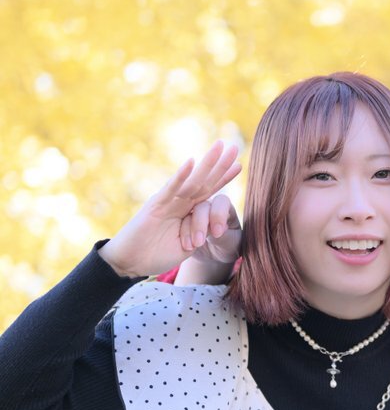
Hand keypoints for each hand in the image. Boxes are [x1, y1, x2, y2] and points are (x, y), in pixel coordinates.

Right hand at [98, 142, 240, 278]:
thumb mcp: (185, 247)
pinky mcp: (155, 205)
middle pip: (203, 180)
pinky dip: (181, 176)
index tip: (239, 165)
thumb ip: (199, 235)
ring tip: (220, 146)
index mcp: (186, 211)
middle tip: (234, 147)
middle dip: (219, 164)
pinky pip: (171, 189)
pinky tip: (192, 162)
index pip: (208, 191)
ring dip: (206, 164)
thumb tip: (213, 227)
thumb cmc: (155, 255)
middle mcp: (178, 202)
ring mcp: (167, 201)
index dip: (223, 178)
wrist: (129, 262)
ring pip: (191, 180)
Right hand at [174, 193, 241, 284]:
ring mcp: (194, 212)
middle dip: (201, 222)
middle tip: (200, 241)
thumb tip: (221, 232)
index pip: (221, 202)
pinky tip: (185, 246)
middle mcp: (209, 205)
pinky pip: (178, 223)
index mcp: (225, 207)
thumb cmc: (229, 246)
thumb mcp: (232, 243)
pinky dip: (181, 234)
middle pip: (202, 205)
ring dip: (189, 230)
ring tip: (192, 246)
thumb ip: (228, 236)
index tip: (218, 233)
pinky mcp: (183, 221)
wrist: (216, 256)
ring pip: (188, 214)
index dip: (218, 215)